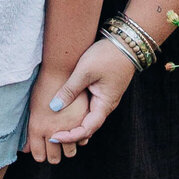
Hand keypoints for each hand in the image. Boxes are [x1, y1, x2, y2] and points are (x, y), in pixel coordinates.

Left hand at [29, 40, 136, 155]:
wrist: (127, 42)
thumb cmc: (107, 55)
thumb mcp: (85, 71)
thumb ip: (70, 90)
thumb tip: (53, 107)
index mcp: (104, 104)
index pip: (87, 130)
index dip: (69, 136)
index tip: (53, 136)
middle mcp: (106, 105)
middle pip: (88, 128)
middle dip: (70, 134)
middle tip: (51, 135)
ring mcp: (105, 98)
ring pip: (88, 118)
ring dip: (74, 125)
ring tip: (56, 127)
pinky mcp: (103, 91)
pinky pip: (89, 108)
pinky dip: (78, 114)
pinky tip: (66, 111)